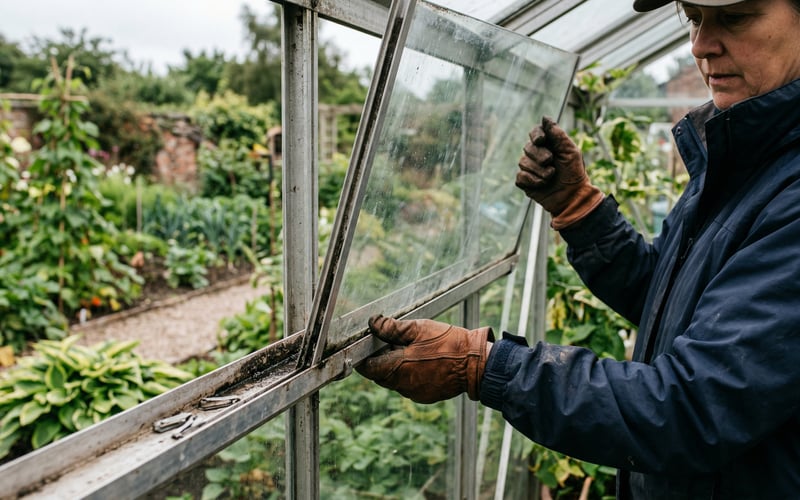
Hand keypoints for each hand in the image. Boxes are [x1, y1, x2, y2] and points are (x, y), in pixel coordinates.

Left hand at [356, 315, 493, 403]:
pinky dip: (409, 374)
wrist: (477, 364)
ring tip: (408, 348)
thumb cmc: (449, 344)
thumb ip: (392, 327)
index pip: (368, 368)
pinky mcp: (426, 396)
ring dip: (395, 367)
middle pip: (380, 375)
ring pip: (395, 380)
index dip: (363, 356)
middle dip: (381, 359)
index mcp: (398, 369)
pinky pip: (409, 385)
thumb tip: (373, 324)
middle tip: (388, 341)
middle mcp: (403, 386)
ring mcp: (415, 394)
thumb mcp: (419, 328)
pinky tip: (421, 359)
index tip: (364, 345)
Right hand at [516, 116, 603, 228]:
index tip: (542, 141)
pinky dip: (532, 180)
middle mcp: (537, 154)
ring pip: (523, 162)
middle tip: (551, 162)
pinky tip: (542, 184)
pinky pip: (521, 176)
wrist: (572, 197)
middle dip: (540, 156)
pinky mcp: (525, 182)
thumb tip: (545, 118)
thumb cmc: (574, 173)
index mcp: (549, 144)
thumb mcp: (570, 151)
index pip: (536, 132)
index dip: (536, 135)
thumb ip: (558, 134)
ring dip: (539, 171)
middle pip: (528, 147)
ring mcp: (530, 168)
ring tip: (551, 176)